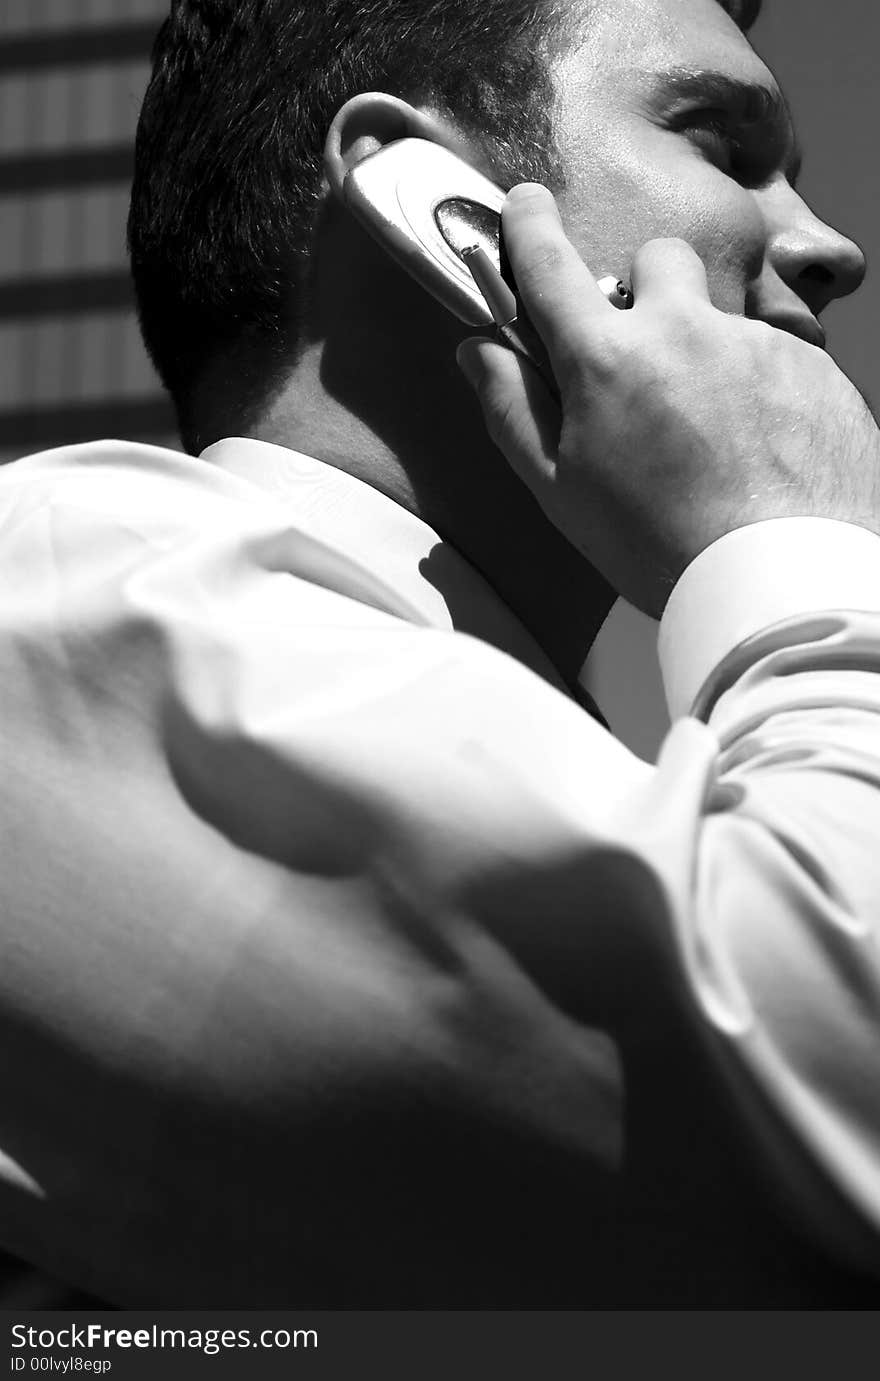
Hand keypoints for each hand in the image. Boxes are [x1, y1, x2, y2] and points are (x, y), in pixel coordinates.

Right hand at [457, 184, 879, 618]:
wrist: (782, 580)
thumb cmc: (661, 548)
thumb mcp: (561, 493)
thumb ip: (513, 411)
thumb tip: (477, 351)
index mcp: (607, 361)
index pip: (552, 265)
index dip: (529, 227)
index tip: (526, 204)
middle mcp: (683, 331)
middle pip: (658, 258)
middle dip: (648, 290)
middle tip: (647, 355)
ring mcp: (755, 344)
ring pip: (723, 317)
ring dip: (709, 352)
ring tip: (714, 435)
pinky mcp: (812, 367)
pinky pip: (777, 358)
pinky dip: (763, 392)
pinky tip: (759, 453)